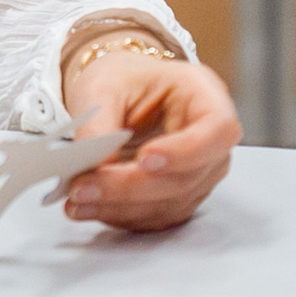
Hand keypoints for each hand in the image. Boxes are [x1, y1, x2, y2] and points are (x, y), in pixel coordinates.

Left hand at [62, 53, 238, 231]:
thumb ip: (100, 123)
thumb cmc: (121, 80)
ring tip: (77, 197)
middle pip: (187, 176)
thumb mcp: (102, 86)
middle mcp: (211, 140)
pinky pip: (155, 216)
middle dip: (131, 186)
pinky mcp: (180, 197)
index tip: (145, 158)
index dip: (187, 151)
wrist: (118, 93)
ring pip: (169, 203)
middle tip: (85, 185)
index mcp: (204, 96)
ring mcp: (200, 173)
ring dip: (120, 206)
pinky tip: (89, 206)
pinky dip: (120, 215)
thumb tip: (98, 164)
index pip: (218, 130)